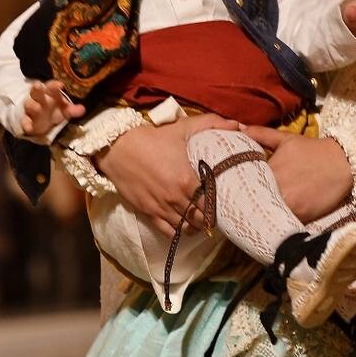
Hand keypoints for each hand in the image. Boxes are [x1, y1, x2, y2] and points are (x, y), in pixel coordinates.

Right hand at [22, 80, 85, 136]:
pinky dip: (26, 124)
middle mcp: (39, 99)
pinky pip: (24, 121)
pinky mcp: (26, 120)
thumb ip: (72, 110)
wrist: (39, 120)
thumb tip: (83, 109)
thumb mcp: (64, 110)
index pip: (51, 86)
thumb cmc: (53, 109)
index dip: (54, 85)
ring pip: (29, 104)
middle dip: (37, 88)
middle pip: (36, 91)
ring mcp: (31, 109)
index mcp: (49, 93)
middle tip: (38, 85)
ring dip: (32, 105)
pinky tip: (29, 127)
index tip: (60, 85)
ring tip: (36, 107)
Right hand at [95, 113, 239, 235]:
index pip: (211, 202)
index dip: (219, 203)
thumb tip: (237, 125)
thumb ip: (212, 124)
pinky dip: (178, 232)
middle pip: (200, 218)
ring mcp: (161, 207)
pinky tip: (184, 225)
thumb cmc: (152, 138)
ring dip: (196, 225)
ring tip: (201, 220)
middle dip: (209, 217)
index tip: (223, 200)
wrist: (117, 148)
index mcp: (187, 180)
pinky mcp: (148, 212)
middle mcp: (175, 197)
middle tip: (215, 212)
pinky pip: (168, 232)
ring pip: (186, 227)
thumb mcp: (182, 128)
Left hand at [242, 127, 352, 222]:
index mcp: (269, 168)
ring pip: (269, 212)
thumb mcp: (286, 139)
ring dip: (266, 214)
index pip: (247, 182)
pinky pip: (285, 221)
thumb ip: (262, 134)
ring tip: (261, 216)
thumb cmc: (313, 150)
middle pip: (256, 200)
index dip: (242, 188)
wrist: (344, 161)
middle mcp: (276, 186)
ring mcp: (289, 202)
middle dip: (252, 202)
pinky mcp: (301, 214)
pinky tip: (278, 220)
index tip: (239, 191)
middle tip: (246, 207)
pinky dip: (281, 221)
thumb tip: (240, 128)